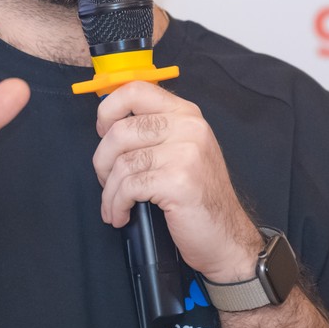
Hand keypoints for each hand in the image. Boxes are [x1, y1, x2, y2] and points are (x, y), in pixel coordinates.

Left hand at [92, 81, 262, 283]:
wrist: (226, 238)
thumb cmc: (198, 199)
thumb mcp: (183, 152)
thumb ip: (154, 132)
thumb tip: (108, 125)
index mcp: (186, 114)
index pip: (136, 90)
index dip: (108, 109)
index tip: (102, 131)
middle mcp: (188, 127)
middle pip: (120, 130)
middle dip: (102, 161)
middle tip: (106, 181)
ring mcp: (186, 152)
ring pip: (122, 162)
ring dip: (109, 191)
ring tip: (114, 206)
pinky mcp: (178, 180)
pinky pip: (129, 187)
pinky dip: (117, 205)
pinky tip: (122, 215)